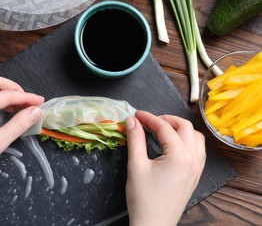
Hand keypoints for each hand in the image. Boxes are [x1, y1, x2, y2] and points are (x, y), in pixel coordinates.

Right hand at [125, 110, 205, 225]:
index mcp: (180, 156)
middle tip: (148, 121)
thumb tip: (132, 121)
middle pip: (185, 127)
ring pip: (196, 137)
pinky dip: (188, 141)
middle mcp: (193, 160)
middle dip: (166, 119)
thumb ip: (135, 139)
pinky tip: (174, 144)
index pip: (164, 127)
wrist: (153, 225)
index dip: (148, 118)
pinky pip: (198, 151)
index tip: (136, 115)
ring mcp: (196, 169)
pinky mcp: (195, 176)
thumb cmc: (144, 199)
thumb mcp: (136, 166)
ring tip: (162, 130)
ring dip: (180, 129)